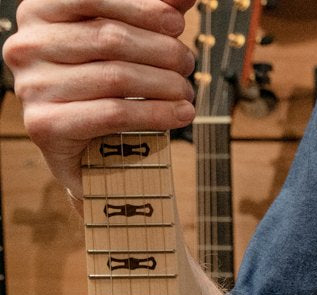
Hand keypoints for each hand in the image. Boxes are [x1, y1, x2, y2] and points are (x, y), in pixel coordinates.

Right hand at [4, 0, 196, 197]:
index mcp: (38, 13)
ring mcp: (32, 86)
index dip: (141, 8)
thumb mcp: (123, 43)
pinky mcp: (45, 125)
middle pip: (111, 39)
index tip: (178, 24)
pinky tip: (181, 114)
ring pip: (117, 77)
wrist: (87, 155)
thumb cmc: (106, 89)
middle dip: (162, 51)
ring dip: (166, 85)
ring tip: (187, 92)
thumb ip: (148, 13)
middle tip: (187, 65)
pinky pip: (113, 114)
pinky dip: (156, 114)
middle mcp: (27, 45)